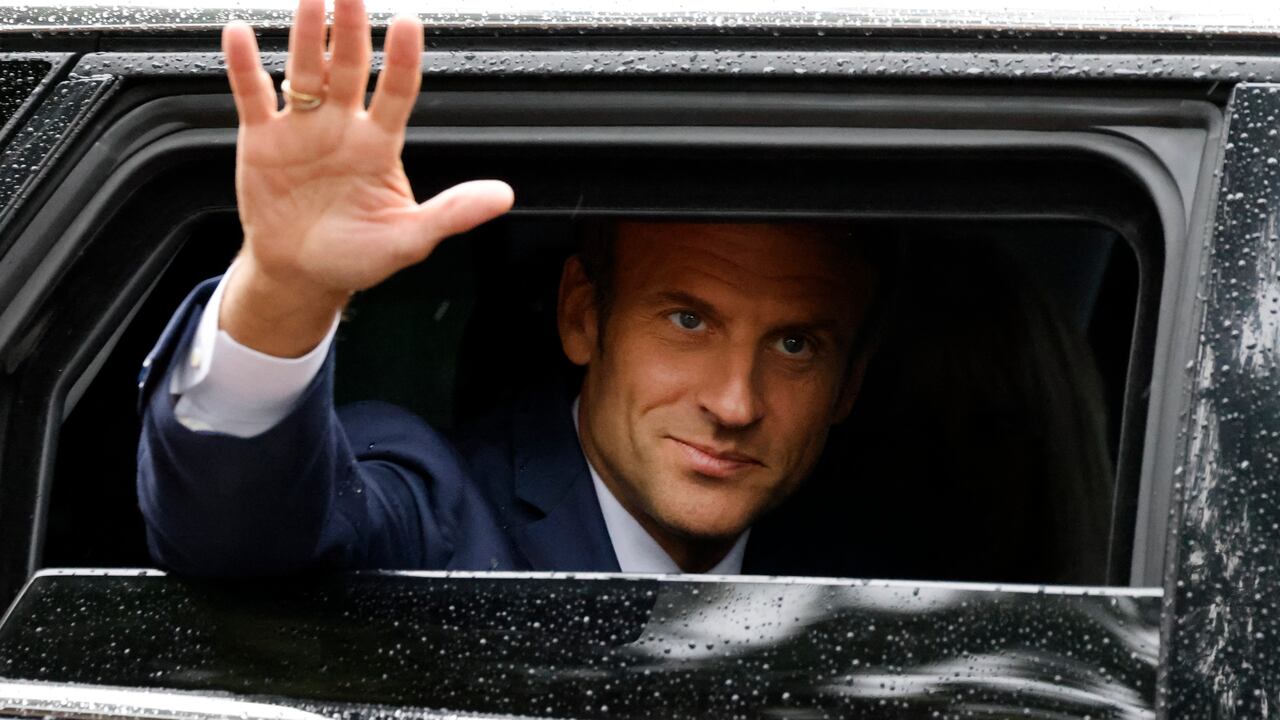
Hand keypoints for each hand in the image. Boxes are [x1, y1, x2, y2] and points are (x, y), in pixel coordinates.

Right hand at [219, 0, 513, 356]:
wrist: (302, 273)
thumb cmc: (357, 256)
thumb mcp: (409, 239)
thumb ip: (452, 213)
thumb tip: (503, 196)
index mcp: (380, 145)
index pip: (397, 91)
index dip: (402, 59)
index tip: (408, 22)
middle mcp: (342, 126)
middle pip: (349, 68)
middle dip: (352, 28)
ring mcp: (302, 128)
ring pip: (304, 71)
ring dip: (308, 35)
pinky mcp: (262, 139)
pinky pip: (252, 95)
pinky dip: (245, 66)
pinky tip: (241, 34)